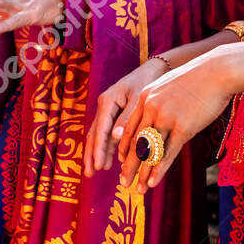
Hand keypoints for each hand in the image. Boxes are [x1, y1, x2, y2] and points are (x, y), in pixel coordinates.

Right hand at [85, 59, 167, 176]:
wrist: (153, 70)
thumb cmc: (147, 82)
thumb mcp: (138, 100)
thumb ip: (126, 119)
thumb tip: (115, 138)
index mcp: (107, 102)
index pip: (100, 130)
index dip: (98, 150)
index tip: (98, 166)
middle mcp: (104, 107)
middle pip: (94, 134)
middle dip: (91, 155)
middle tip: (89, 173)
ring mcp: (107, 111)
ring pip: (98, 135)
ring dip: (97, 153)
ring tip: (95, 171)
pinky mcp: (113, 114)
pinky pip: (107, 133)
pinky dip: (106, 147)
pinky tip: (108, 160)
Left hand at [116, 52, 237, 192]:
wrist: (219, 71)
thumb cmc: (198, 78)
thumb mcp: (170, 86)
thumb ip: (159, 102)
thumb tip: (156, 118)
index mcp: (145, 97)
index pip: (129, 128)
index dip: (124, 148)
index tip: (120, 162)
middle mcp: (151, 108)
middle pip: (135, 142)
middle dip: (128, 165)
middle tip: (123, 182)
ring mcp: (166, 118)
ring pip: (149, 151)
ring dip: (141, 173)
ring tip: (137, 189)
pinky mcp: (183, 128)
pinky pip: (167, 154)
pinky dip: (158, 171)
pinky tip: (153, 183)